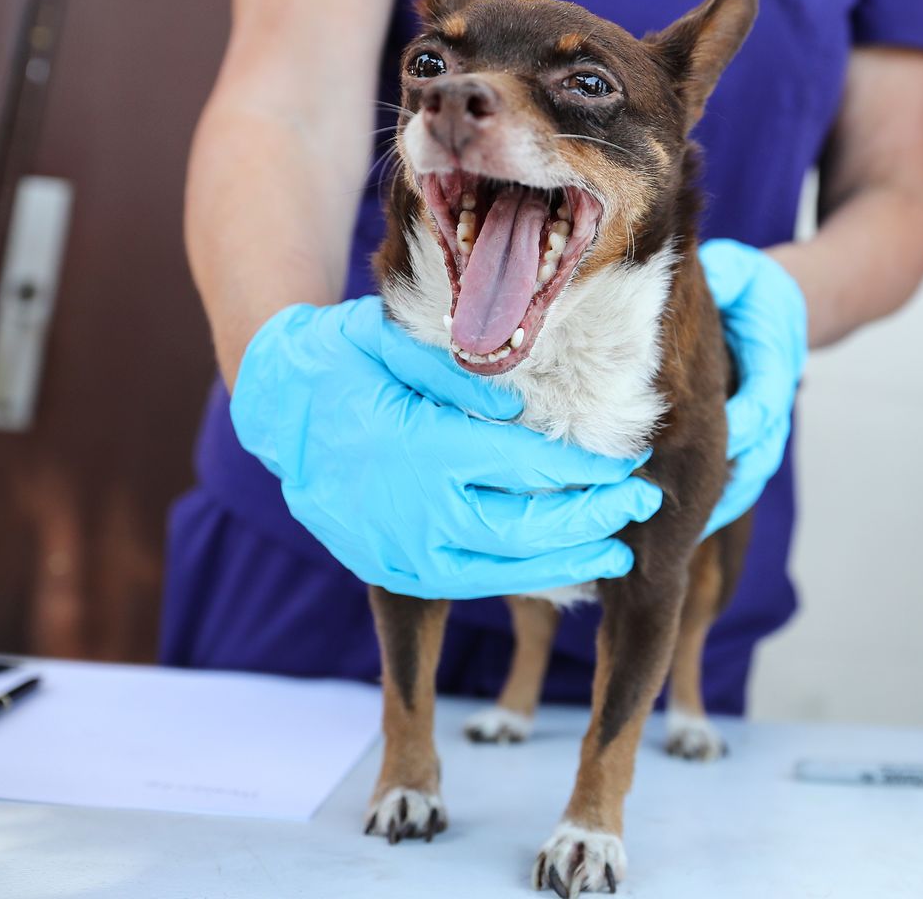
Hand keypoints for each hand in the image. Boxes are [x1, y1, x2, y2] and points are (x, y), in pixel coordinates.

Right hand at [230, 296, 660, 598]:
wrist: (278, 412)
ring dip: (569, 563)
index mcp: (422, 448)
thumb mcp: (387, 339)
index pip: (524, 465)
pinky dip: (524, 579)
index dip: (585, 468)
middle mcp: (417, 510)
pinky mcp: (398, 572)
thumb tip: (519, 404)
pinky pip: (474, 583)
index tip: (631, 461)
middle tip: (644, 504)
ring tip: (619, 553)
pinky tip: (564, 570)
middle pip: (526, 527)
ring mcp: (405, 551)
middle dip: (594, 519)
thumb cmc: (343, 364)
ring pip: (505, 568)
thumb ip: (456, 369)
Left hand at [699, 239, 807, 535]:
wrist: (786, 301)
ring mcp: (766, 422)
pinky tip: (684, 526)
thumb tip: (691, 278)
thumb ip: (724, 275)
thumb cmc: (752, 283)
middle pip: (760, 451)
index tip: (699, 444)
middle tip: (684, 512)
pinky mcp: (751, 436)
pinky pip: (740, 475)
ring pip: (751, 472)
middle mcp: (775, 397)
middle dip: (724, 483)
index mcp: (776, 358)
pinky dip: (717, 502)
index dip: (738, 425)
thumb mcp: (740, 269)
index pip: (763, 400)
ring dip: (720, 504)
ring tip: (682, 536)